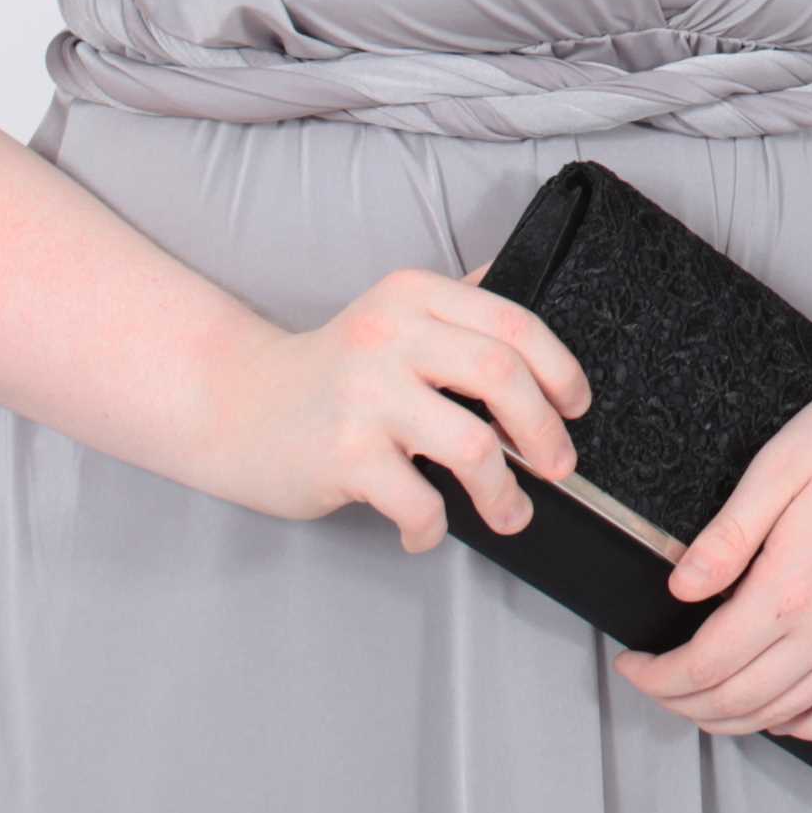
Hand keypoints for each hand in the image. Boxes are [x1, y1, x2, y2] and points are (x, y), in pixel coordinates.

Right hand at [198, 263, 589, 551]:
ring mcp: (365, 395)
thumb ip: (459, 304)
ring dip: (504, 492)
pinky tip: (427, 532)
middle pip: (503, 376)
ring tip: (511, 513)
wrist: (235, 406)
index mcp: (414, 295)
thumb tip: (539, 281)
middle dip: (545, 430)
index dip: (560, 368)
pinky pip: (418, 501)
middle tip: (557, 466)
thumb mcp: (393, 314)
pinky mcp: (343, 453)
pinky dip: (434, 528)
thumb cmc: (331, 371)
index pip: (514, 322)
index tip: (576, 405)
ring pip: (473, 445)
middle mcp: (390, 335)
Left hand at [617, 361, 811, 741]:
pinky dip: (802, 726)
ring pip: (781, 713)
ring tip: (697, 699)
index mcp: (790, 587)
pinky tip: (779, 714)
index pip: (704, 663)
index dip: (658, 676)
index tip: (634, 665)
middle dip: (680, 701)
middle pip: (735, 700)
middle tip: (655, 682)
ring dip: (728, 719)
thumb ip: (726, 536)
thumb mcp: (778, 466)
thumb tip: (681, 588)